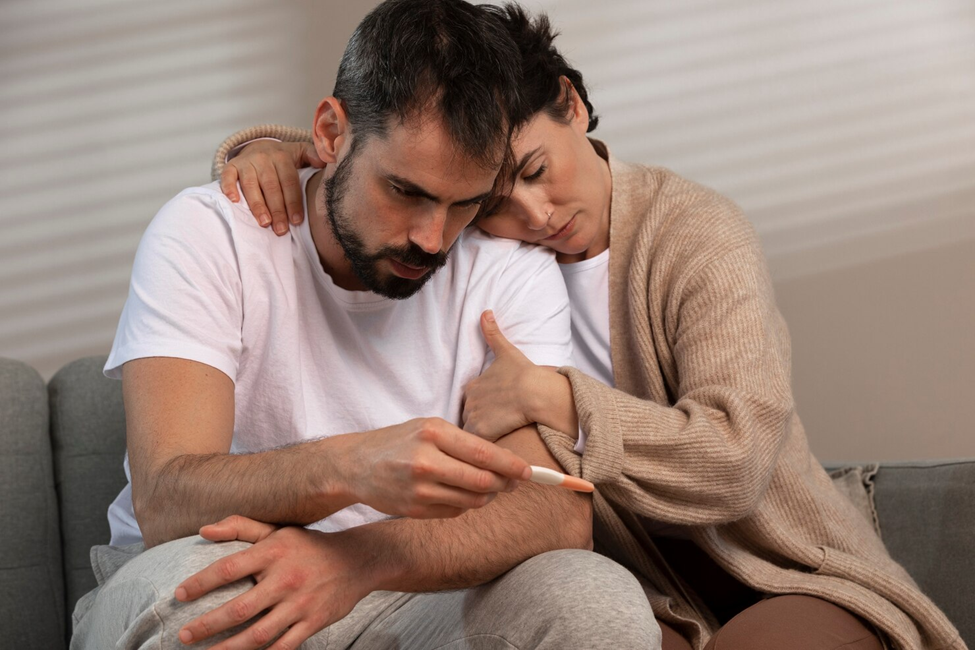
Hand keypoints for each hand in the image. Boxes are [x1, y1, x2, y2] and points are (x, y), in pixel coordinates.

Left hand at [175, 515, 367, 648]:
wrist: (357, 559)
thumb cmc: (308, 545)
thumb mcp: (277, 531)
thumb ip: (240, 527)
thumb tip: (203, 530)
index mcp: (273, 552)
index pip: (229, 568)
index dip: (201, 583)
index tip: (178, 595)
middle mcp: (286, 578)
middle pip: (240, 608)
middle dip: (207, 625)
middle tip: (183, 635)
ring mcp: (301, 603)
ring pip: (259, 634)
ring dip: (229, 648)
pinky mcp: (314, 622)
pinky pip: (284, 646)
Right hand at [220, 140, 322, 235]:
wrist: (259, 146)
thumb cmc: (283, 158)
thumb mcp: (301, 152)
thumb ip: (314, 156)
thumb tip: (327, 161)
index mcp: (282, 157)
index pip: (289, 182)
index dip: (293, 202)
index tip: (296, 221)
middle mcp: (264, 158)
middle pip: (271, 187)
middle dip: (277, 210)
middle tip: (281, 229)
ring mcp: (247, 162)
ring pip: (251, 185)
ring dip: (257, 205)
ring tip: (264, 223)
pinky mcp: (232, 166)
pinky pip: (228, 176)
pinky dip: (229, 187)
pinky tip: (234, 201)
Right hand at [337, 416, 531, 518]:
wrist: (355, 464)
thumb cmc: (399, 441)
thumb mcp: (429, 427)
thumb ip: (464, 442)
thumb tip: (506, 461)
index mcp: (433, 432)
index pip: (484, 453)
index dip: (512, 466)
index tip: (529, 472)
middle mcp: (426, 461)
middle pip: (483, 482)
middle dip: (505, 484)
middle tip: (514, 482)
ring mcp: (419, 489)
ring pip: (472, 500)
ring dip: (488, 496)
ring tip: (488, 486)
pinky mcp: (415, 510)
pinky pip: (455, 511)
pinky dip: (465, 504)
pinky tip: (459, 493)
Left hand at [462, 310, 540, 440]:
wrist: (535, 392)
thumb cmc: (523, 373)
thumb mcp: (506, 351)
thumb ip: (493, 333)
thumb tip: (485, 312)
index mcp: (471, 387)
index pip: (471, 403)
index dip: (484, 409)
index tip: (498, 412)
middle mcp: (468, 402)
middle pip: (470, 419)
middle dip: (481, 425)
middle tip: (498, 429)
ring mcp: (473, 418)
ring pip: (472, 434)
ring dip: (481, 438)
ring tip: (496, 442)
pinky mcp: (480, 433)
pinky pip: (477, 447)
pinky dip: (484, 450)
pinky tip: (495, 451)